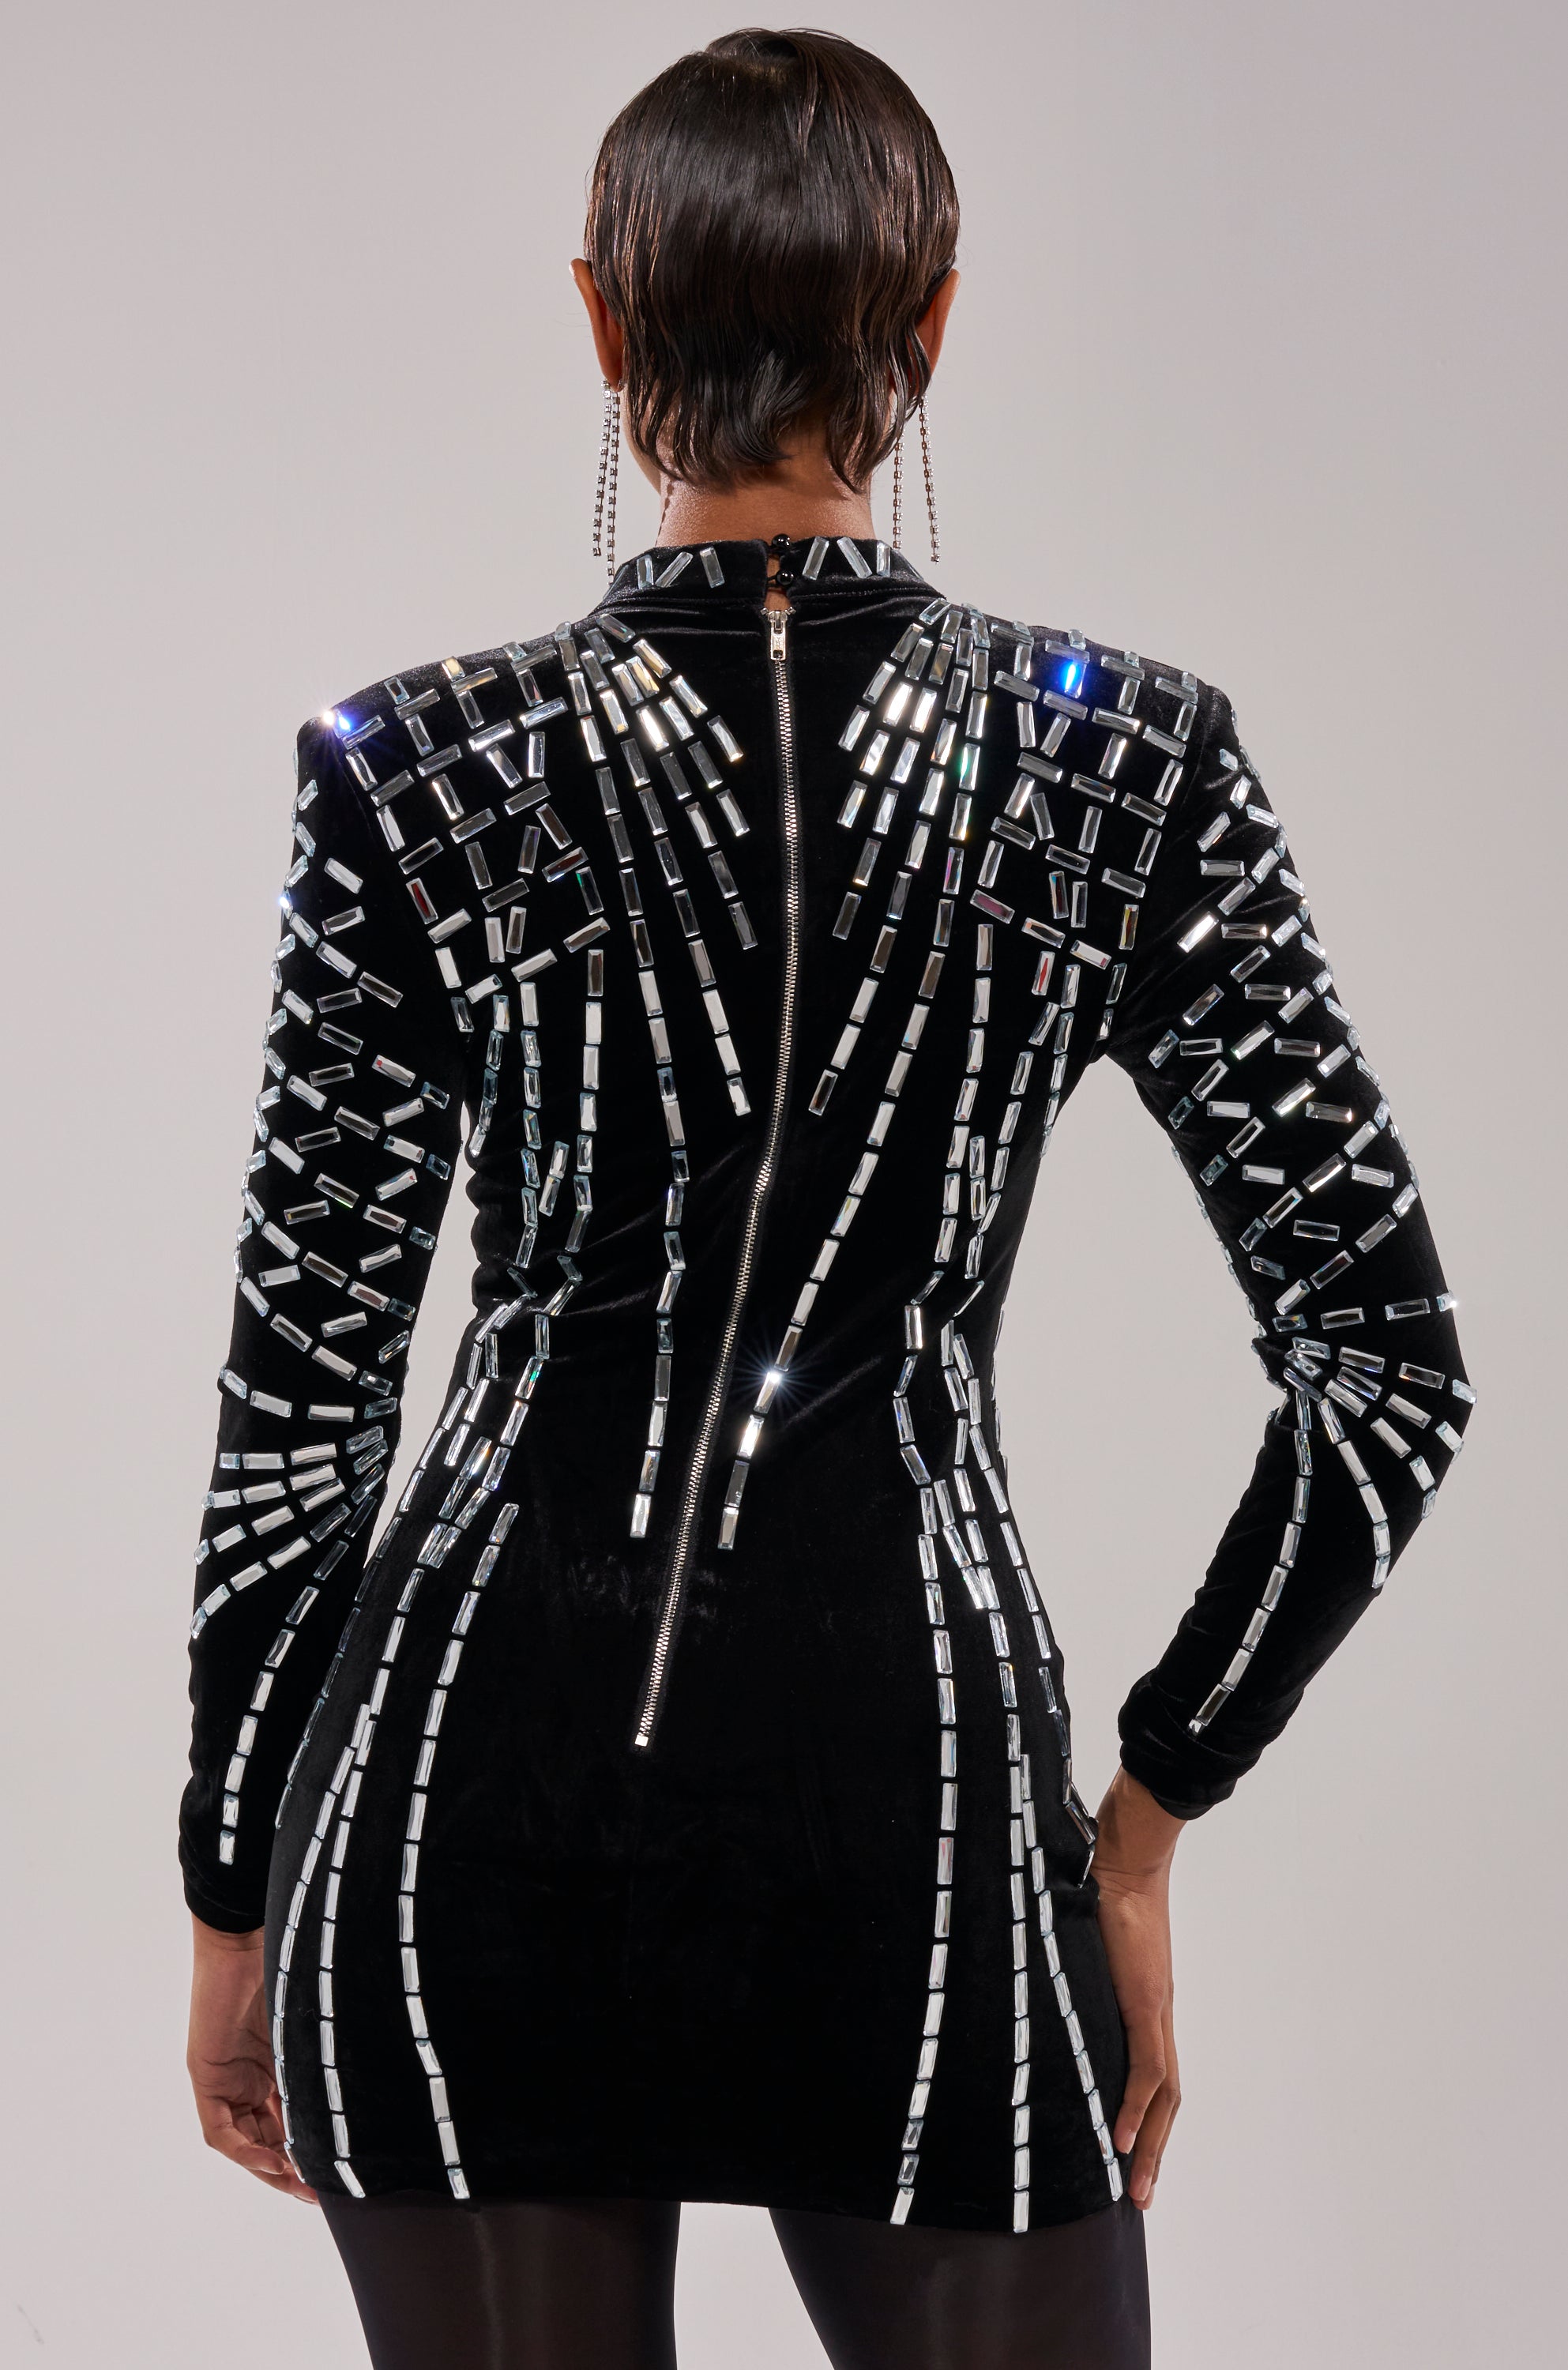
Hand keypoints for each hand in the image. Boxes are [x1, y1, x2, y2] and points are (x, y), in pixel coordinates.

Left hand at [187, 1914, 315, 2202]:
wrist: (248, 1936)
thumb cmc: (288, 1964)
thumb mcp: (311, 2026)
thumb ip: (323, 2058)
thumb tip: (374, 2081)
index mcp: (273, 2064)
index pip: (288, 2119)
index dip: (308, 2149)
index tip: (335, 2172)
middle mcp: (247, 2076)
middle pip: (266, 2137)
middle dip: (290, 2169)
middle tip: (319, 2193)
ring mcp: (224, 2078)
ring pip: (243, 2140)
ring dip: (269, 2167)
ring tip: (299, 2186)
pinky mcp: (205, 2076)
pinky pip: (220, 2130)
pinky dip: (244, 2149)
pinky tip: (270, 2161)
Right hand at [1091, 1766, 1184, 2210]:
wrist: (1126, 1855)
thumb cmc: (1103, 1886)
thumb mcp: (1084, 1942)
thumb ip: (1072, 1964)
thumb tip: (1035, 1968)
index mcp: (1143, 2001)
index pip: (1153, 2073)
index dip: (1144, 2116)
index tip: (1127, 2153)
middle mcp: (1156, 2013)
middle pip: (1165, 2098)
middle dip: (1153, 2149)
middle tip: (1139, 2194)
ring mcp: (1155, 2009)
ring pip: (1163, 2095)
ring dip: (1150, 2143)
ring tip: (1135, 2185)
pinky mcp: (1147, 2001)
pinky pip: (1146, 2070)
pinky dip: (1135, 2109)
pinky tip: (1120, 2139)